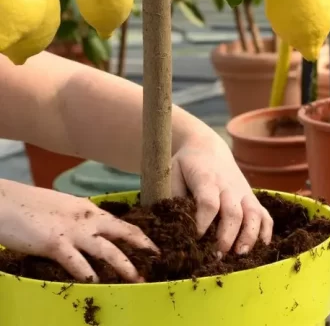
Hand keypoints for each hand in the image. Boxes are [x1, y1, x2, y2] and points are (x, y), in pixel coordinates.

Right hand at [0, 179, 157, 282]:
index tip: (151, 245)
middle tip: (158, 257)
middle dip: (142, 245)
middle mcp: (87, 219)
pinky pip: (76, 262)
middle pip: (123, 232)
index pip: (120, 223)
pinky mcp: (54, 244)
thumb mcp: (64, 207)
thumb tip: (92, 230)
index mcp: (89, 209)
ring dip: (124, 266)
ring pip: (107, 250)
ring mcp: (72, 232)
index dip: (138, 234)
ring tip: (138, 279)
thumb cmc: (32, 205)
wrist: (6, 201)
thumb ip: (80, 219)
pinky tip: (97, 284)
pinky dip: (88, 274)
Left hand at [171, 132, 273, 256]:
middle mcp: (228, 186)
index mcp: (206, 179)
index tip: (195, 240)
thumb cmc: (186, 164)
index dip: (203, 224)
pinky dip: (266, 231)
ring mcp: (243, 191)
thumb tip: (175, 224)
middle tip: (217, 257)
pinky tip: (261, 248)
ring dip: (249, 236)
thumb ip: (174, 195)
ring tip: (241, 255)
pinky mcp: (251, 196)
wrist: (206, 146)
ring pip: (253, 214)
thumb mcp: (172, 173)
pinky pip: (264, 214)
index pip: (209, 203)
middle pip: (233, 213)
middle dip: (226, 237)